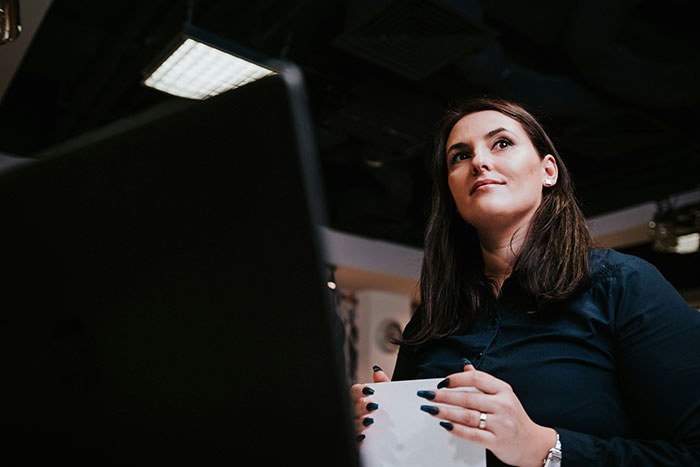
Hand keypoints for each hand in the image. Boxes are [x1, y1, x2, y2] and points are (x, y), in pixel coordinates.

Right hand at [349, 365, 389, 441]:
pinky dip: (358, 438)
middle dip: (361, 407)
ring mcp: (355, 426)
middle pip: (352, 406)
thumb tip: (377, 371)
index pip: (354, 391)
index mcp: (361, 400)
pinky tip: (364, 436)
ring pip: (351, 422)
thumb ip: (383, 384)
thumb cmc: (387, 414)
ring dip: (359, 422)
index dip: (360, 390)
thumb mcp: (388, 398)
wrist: (395, 434)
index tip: (370, 390)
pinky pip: (353, 439)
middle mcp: (355, 412)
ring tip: (370, 422)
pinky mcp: (357, 440)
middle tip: (373, 407)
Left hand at [417, 362, 555, 466]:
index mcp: (503, 390)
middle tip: (427, 394)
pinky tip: (445, 425)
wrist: (533, 444)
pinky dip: (456, 429)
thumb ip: (483, 381)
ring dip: (445, 412)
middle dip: (443, 396)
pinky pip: (472, 434)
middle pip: (467, 397)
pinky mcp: (497, 441)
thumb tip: (465, 366)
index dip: (456, 379)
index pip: (476, 378)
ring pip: (467, 415)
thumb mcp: (503, 395)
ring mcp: (500, 424)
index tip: (441, 382)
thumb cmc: (514, 418)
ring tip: (430, 409)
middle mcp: (502, 405)